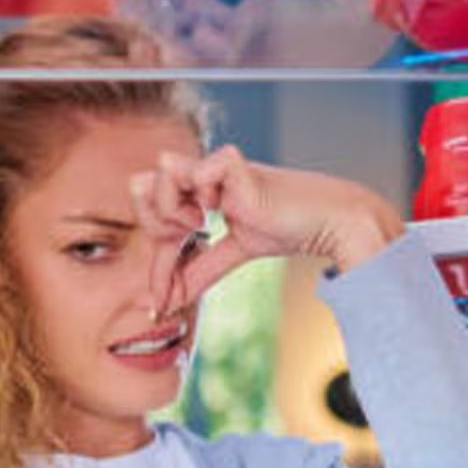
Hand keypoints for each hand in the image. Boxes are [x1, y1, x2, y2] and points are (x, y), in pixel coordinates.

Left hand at [129, 145, 405, 316]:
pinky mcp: (234, 165)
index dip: (154, 264)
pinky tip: (219, 209)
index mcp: (199, 190)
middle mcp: (202, 174)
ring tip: (204, 222)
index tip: (162, 302)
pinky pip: (196, 170)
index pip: (154, 219)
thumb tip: (170, 301)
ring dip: (173, 211)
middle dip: (154, 227)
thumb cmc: (287, 227)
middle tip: (185, 248)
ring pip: (159, 174)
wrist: (325, 222)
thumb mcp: (233, 253)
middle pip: (141, 186)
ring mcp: (215, 166)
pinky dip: (201, 196)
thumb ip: (202, 271)